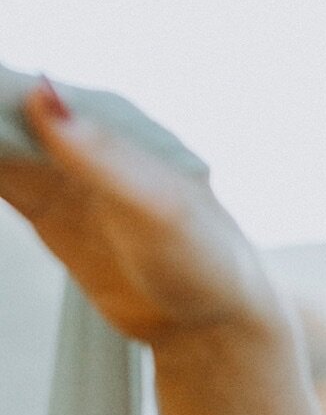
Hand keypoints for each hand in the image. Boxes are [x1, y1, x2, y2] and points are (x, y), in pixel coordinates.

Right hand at [0, 68, 283, 347]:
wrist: (215, 324)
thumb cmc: (205, 262)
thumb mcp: (156, 207)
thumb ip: (99, 154)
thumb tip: (43, 90)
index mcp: (115, 124)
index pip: (32, 93)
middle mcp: (88, 140)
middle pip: (7, 113)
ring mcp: (67, 176)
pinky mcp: (53, 212)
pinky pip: (2, 180)